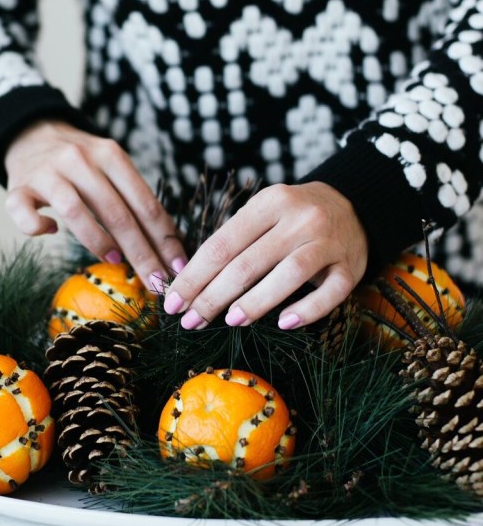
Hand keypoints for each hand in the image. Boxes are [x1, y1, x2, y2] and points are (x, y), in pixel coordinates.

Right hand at [4, 120, 186, 289]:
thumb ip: (133, 198)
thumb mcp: (110, 168)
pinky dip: (37, 226)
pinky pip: (23, 211)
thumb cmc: (80, 163)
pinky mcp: (17, 186)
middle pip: (116, 211)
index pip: (144, 202)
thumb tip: (168, 247)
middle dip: (141, 252)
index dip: (164, 239)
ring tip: (114, 260)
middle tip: (155, 282)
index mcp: (110, 155)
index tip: (177, 267)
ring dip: (97, 240)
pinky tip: (50, 232)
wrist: (31, 135)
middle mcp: (80, 159)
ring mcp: (47, 172)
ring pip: (74, 210)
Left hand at [162, 182, 367, 329]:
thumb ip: (232, 242)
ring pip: (289, 274)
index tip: (173, 303)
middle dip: (213, 296)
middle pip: (248, 263)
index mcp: (270, 202)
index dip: (194, 276)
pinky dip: (307, 310)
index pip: (222, 244)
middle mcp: (300, 218)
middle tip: (191, 322)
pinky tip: (284, 323)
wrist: (353, 206)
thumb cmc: (292, 218)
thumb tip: (188, 283)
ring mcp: (328, 242)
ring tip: (230, 321)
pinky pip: (330, 293)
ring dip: (256, 302)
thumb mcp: (262, 214)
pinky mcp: (350, 267)